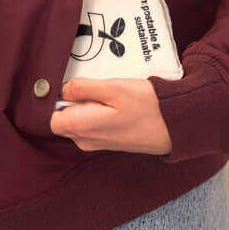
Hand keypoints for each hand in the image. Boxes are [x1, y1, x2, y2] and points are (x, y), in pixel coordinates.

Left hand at [49, 77, 171, 155]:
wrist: (177, 126)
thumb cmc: (148, 107)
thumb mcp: (115, 88)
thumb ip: (84, 88)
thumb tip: (62, 89)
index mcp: (83, 128)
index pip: (50, 118)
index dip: (55, 101)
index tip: (67, 86)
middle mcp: (85, 140)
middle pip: (62, 119)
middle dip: (70, 102)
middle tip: (92, 86)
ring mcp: (96, 143)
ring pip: (77, 121)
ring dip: (85, 106)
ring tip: (106, 93)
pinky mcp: (107, 141)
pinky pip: (90, 125)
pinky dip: (96, 112)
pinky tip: (113, 102)